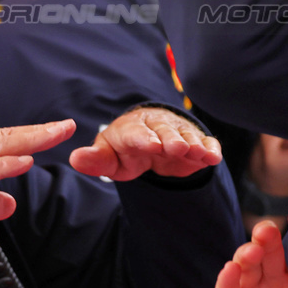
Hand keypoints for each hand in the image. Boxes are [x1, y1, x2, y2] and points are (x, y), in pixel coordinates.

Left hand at [69, 106, 220, 180]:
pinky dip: (209, 148)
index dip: (143, 139)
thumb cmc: (126, 150)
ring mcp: (178, 133)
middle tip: (175, 148)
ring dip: (192, 144)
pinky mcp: (195, 141)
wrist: (150, 140)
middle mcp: (156, 127)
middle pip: (164, 133)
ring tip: (198, 152)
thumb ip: (96, 159)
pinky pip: (205, 142)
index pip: (136, 133)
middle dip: (170, 140)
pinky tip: (213, 156)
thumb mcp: (110, 157)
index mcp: (131, 129)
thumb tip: (74, 158)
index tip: (150, 146)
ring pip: (186, 137)